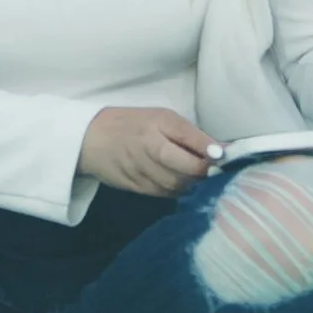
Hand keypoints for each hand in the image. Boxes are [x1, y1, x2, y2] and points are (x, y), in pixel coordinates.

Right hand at [77, 107, 215, 196]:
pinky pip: (165, 194)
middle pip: (186, 168)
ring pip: (178, 185)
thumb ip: (188, 134)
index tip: (223, 156)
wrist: (89, 139)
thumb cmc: (131, 124)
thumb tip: (221, 151)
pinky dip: (176, 190)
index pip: (189, 137)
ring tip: (194, 176)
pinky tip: (178, 182)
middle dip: (203, 172)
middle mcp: (149, 146)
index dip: (209, 150)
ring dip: (191, 183)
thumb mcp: (160, 118)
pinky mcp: (136, 188)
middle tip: (212, 170)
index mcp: (157, 123)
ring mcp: (141, 170)